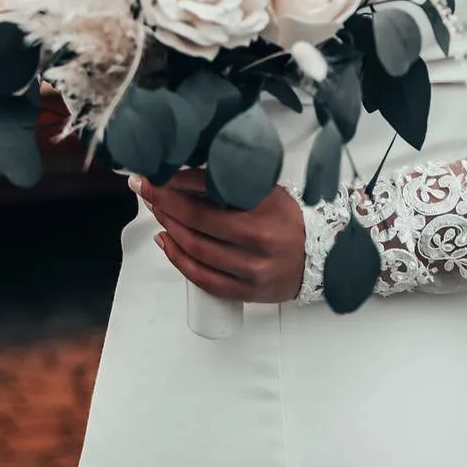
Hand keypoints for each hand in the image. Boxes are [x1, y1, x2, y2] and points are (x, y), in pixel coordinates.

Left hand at [132, 168, 306, 304]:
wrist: (320, 256)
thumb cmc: (288, 218)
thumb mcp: (267, 192)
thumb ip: (233, 184)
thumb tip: (186, 174)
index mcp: (263, 211)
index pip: (210, 193)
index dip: (176, 184)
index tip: (155, 175)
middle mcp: (257, 241)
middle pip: (197, 222)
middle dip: (164, 204)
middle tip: (146, 190)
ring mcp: (251, 270)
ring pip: (196, 250)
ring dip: (168, 228)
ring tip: (156, 212)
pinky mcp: (246, 292)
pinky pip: (203, 278)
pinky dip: (178, 259)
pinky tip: (165, 241)